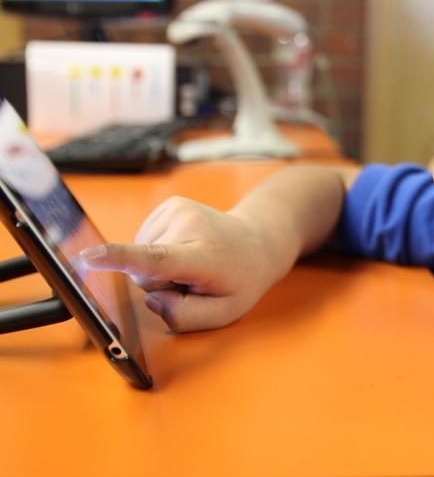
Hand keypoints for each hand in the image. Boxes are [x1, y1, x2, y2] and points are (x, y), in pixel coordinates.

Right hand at [80, 196, 291, 332]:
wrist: (258, 241)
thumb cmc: (240, 280)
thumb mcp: (224, 313)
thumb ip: (184, 317)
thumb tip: (152, 299)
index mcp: (201, 256)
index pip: (156, 260)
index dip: (119, 259)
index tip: (89, 258)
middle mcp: (189, 226)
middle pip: (144, 273)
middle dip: (163, 284)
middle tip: (196, 278)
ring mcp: (178, 210)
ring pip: (141, 257)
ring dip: (163, 268)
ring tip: (194, 262)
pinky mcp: (169, 205)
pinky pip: (145, 243)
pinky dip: (161, 252)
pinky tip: (187, 249)